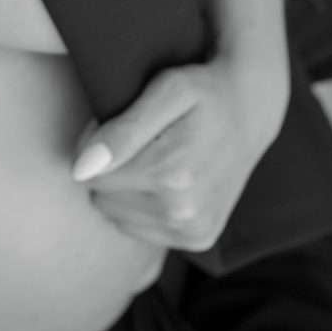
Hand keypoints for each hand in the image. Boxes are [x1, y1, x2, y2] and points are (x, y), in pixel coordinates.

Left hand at [69, 50, 282, 252]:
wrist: (251, 110)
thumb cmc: (203, 91)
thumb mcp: (166, 90)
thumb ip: (122, 130)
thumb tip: (80, 170)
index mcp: (171, 173)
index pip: (90, 175)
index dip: (96, 146)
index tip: (121, 125)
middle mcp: (183, 211)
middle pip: (101, 198)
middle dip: (112, 169)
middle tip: (143, 141)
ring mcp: (192, 230)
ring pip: (116, 216)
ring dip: (126, 190)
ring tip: (156, 158)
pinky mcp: (198, 240)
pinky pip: (138, 230)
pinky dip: (142, 207)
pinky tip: (165, 182)